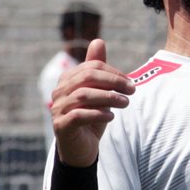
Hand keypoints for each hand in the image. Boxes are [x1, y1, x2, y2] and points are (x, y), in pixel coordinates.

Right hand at [50, 38, 133, 166]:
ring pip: (83, 96)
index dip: (113, 73)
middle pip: (86, 77)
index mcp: (68, 80)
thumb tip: (98, 40)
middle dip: (113, 82)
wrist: (81, 149)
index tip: (131, 84)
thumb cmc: (92, 118)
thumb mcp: (99, 92)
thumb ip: (98, 69)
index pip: (92, 67)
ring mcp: (57, 109)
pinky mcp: (60, 126)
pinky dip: (98, 114)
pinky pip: (79, 115)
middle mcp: (59, 92)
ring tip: (126, 103)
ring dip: (109, 98)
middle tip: (132, 90)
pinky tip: (111, 117)